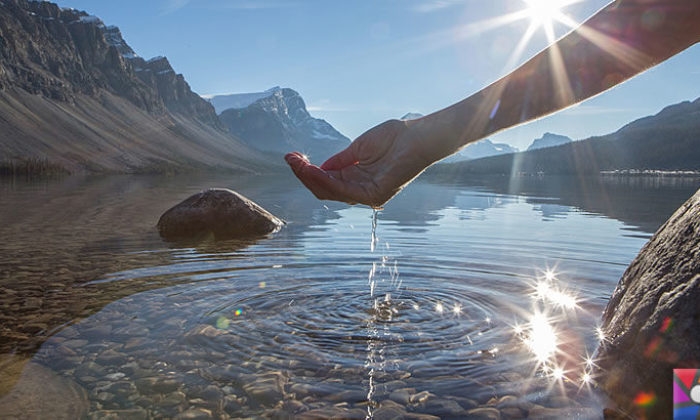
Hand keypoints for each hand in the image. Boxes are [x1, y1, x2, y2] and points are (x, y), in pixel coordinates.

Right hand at [285, 119, 435, 207]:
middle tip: (290, 160)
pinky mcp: (374, 195)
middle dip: (305, 175)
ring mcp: (367, 194)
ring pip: (330, 192)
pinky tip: (313, 169)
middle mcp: (360, 190)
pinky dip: (326, 181)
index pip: (326, 180)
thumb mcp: (358, 148)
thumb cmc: (394, 138)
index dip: (308, 171)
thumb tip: (317, 168)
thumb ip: (339, 161)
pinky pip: (343, 190)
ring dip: (310, 178)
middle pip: (325, 189)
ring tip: (297, 163)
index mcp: (357, 178)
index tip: (293, 157)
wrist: (417, 136)